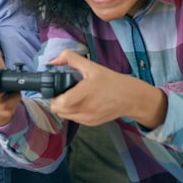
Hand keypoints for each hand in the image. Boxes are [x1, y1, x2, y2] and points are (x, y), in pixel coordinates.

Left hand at [46, 50, 166, 128]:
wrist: (130, 97)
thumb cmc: (111, 81)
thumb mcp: (92, 66)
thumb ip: (71, 59)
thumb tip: (53, 60)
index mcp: (86, 93)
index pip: (60, 103)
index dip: (54, 96)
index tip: (57, 88)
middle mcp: (86, 109)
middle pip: (59, 111)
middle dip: (57, 101)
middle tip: (63, 91)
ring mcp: (88, 118)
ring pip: (65, 116)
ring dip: (64, 107)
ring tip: (72, 96)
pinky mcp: (91, 123)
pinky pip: (74, 119)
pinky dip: (73, 112)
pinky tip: (81, 103)